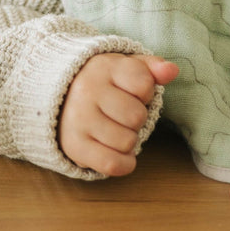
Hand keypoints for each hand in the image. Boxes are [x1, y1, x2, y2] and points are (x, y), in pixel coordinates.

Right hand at [59, 53, 178, 175]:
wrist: (58, 98)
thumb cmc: (102, 83)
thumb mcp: (125, 67)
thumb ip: (151, 67)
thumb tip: (171, 70)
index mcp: (103, 67)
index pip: (144, 84)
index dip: (145, 93)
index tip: (132, 92)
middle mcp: (87, 91)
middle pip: (137, 116)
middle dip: (137, 118)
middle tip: (122, 114)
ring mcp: (79, 119)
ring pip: (127, 142)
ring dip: (129, 140)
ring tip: (116, 129)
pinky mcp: (74, 145)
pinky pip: (112, 163)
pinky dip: (124, 163)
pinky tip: (120, 153)